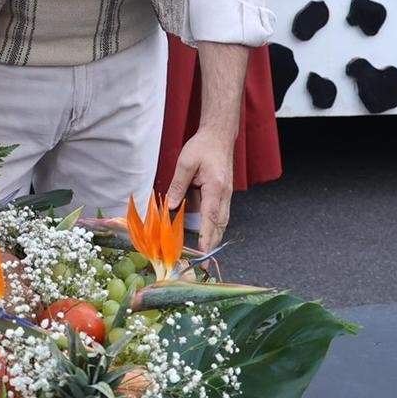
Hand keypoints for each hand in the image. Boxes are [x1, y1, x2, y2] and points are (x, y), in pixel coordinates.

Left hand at [166, 125, 234, 253]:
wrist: (220, 136)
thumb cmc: (203, 146)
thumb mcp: (186, 162)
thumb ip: (178, 184)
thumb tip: (170, 205)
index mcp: (216, 187)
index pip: (211, 216)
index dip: (207, 235)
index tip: (203, 251)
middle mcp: (224, 194)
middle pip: (219, 224)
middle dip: (211, 243)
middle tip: (203, 262)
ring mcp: (226, 195)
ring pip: (221, 221)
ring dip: (213, 236)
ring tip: (204, 253)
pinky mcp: (223, 194)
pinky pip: (219, 214)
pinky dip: (213, 226)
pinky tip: (206, 233)